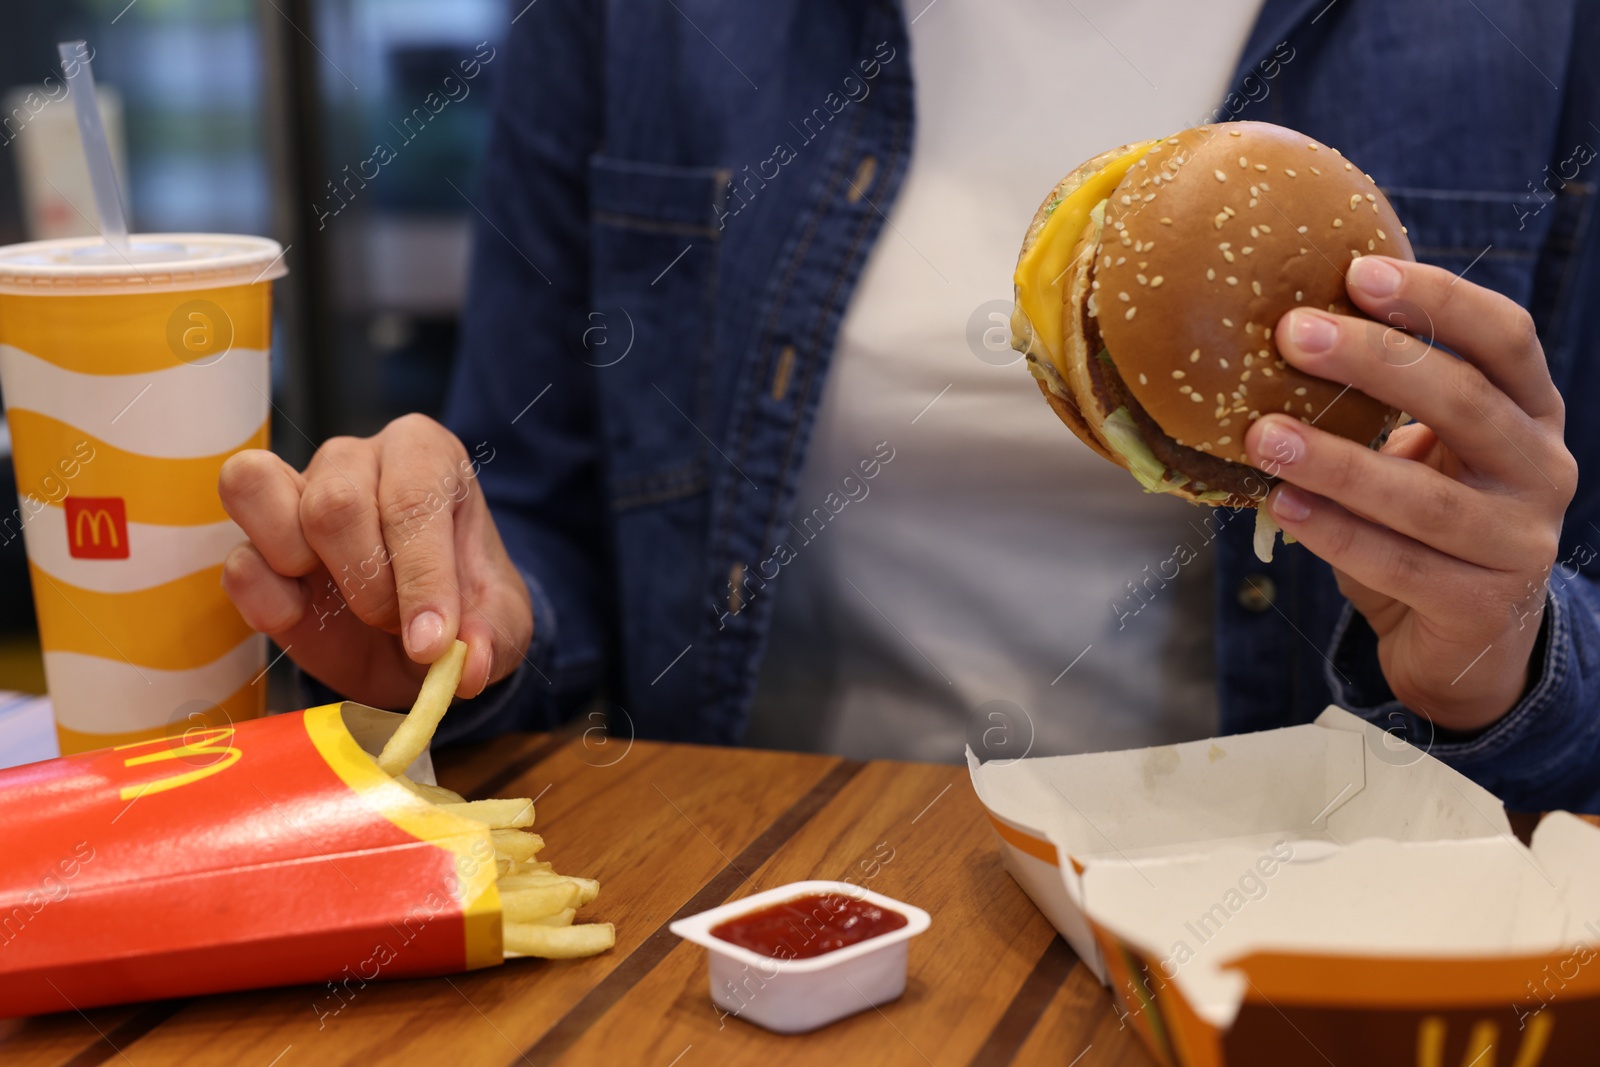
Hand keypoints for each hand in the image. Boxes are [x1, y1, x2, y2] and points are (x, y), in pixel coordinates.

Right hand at [218, 414, 532, 707]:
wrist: (420, 645)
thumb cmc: (464, 611)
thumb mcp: (501, 625)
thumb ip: (493, 637)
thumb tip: (467, 665)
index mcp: (425, 453)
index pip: (412, 499)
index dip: (421, 577)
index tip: (432, 643)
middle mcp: (354, 458)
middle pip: (334, 502)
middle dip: (368, 583)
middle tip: (394, 622)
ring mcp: (293, 491)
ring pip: (257, 488)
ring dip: (300, 566)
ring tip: (343, 604)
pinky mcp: (254, 545)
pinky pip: (239, 561)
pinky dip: (268, 601)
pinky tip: (305, 616)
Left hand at [1245, 256, 1576, 731]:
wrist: (1460, 641)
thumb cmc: (1421, 521)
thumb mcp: (1416, 448)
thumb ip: (1380, 399)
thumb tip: (1277, 324)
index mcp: (1531, 412)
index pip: (1505, 338)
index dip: (1439, 299)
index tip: (1357, 271)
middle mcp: (1542, 469)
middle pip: (1466, 401)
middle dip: (1375, 360)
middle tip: (1289, 333)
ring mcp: (1521, 541)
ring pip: (1426, 497)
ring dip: (1336, 461)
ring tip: (1261, 436)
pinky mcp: (1484, 604)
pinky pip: (1401, 564)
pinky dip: (1336, 534)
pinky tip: (1281, 505)